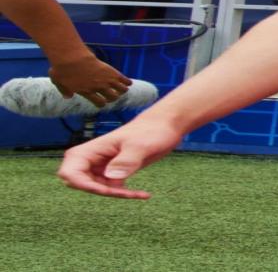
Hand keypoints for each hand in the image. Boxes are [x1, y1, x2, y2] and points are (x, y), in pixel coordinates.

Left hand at [48, 53, 131, 106]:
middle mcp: (98, 88)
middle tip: (113, 93)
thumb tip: (68, 97)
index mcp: (86, 92)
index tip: (102, 100)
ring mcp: (105, 80)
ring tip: (122, 88)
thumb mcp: (58, 81)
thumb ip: (64, 90)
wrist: (71, 58)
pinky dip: (127, 82)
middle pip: (112, 97)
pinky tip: (128, 82)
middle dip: (113, 97)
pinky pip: (124, 79)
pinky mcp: (111, 71)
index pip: (100, 103)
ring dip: (122, 90)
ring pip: (121, 90)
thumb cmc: (62, 69)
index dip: (102, 103)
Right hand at [57, 119, 182, 198]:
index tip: (105, 190)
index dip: (82, 185)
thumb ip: (126, 160)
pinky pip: (110, 188)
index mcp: (90, 149)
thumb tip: (112, 177)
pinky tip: (142, 194)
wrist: (164, 127)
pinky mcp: (112, 172)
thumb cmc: (151, 130)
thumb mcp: (141, 145)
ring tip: (140, 194)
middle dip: (101, 191)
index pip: (69, 173)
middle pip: (81, 184)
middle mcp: (91, 159)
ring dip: (116, 194)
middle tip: (126, 192)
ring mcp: (101, 166)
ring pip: (97, 189)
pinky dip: (123, 193)